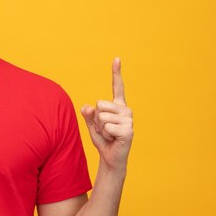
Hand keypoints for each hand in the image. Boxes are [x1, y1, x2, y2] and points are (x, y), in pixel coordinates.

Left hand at [81, 58, 132, 172]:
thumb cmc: (103, 139)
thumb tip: (87, 107)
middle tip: (105, 129)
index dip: (116, 73)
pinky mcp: (128, 130)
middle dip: (96, 119)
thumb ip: (88, 115)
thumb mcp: (92, 124)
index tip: (117, 58)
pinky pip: (107, 127)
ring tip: (109, 134)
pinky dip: (105, 135)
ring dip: (100, 128)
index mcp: (117, 106)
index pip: (117, 87)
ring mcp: (128, 120)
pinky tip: (113, 139)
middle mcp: (125, 110)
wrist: (111, 157)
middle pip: (99, 104)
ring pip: (101, 116)